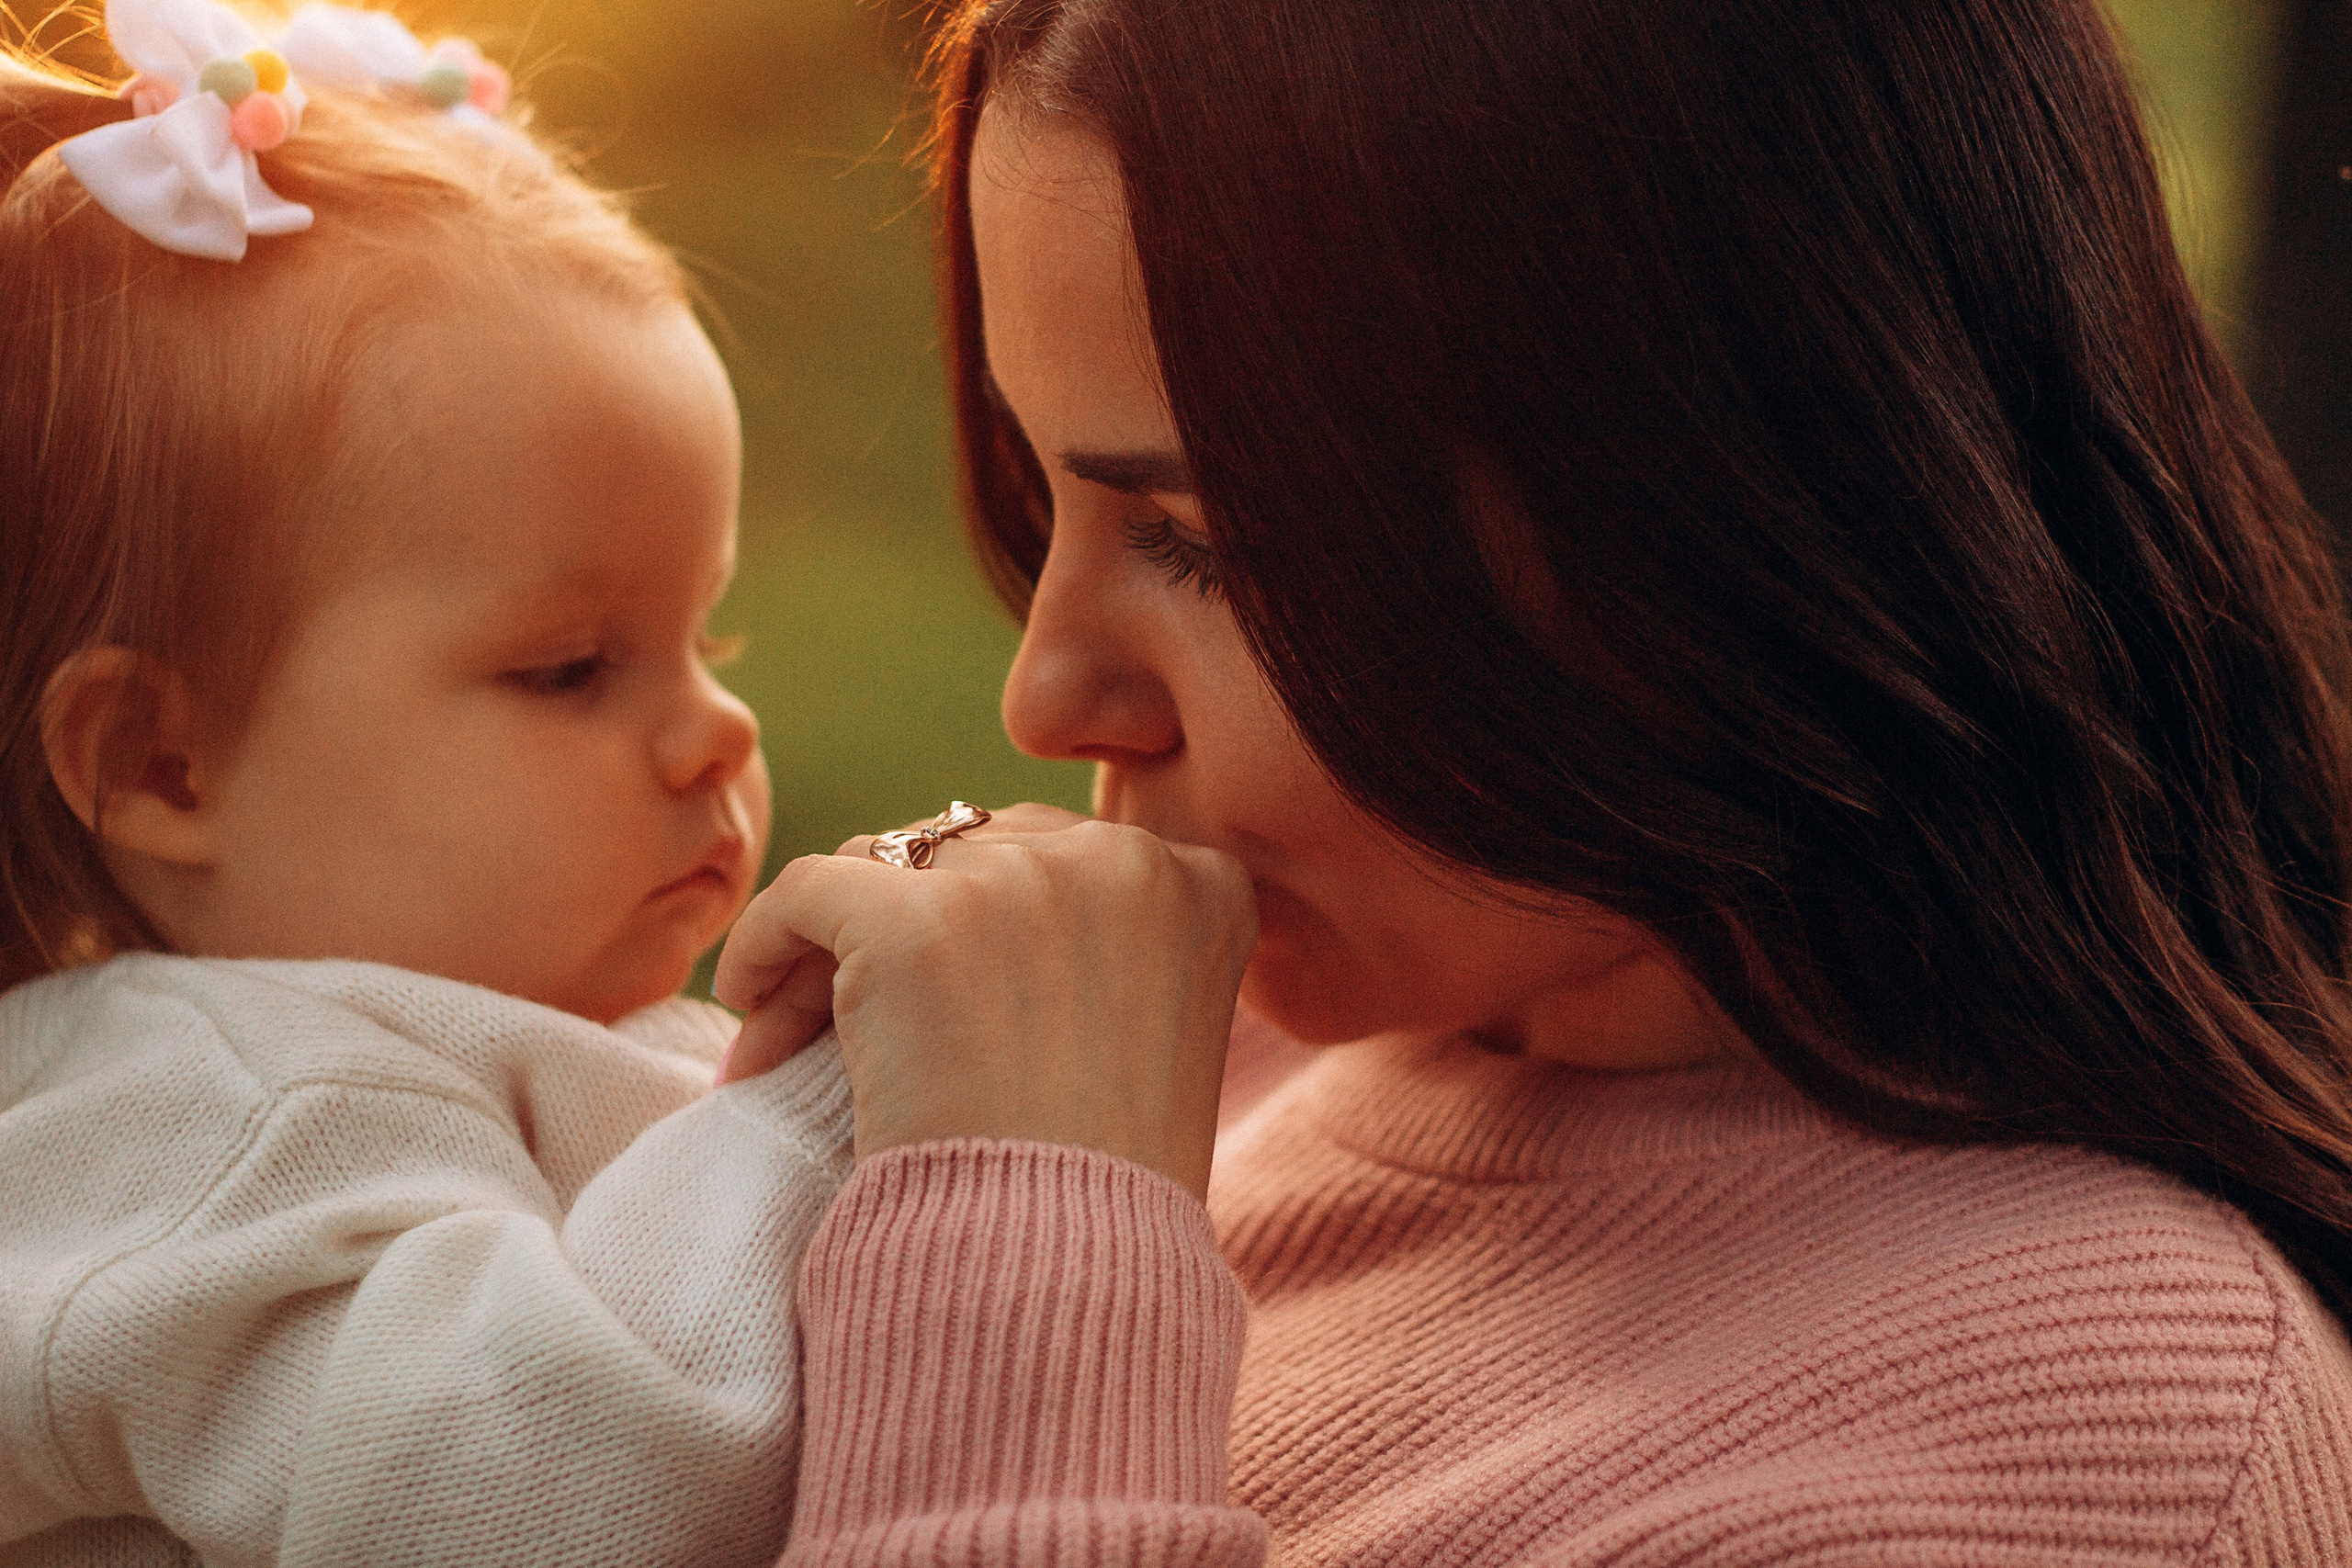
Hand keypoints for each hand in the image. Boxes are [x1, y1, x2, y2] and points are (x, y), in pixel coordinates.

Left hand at [713, 804, 1256, 1200]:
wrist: (1067, 1276)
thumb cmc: (1107, 1197)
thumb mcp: (1154, 1041)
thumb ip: (1106, 956)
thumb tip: (983, 914)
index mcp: (1199, 886)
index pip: (1061, 859)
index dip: (988, 921)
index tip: (950, 999)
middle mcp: (1118, 859)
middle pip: (969, 855)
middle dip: (908, 930)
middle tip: (847, 1029)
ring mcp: (1017, 882)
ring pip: (884, 869)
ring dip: (833, 952)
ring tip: (787, 1043)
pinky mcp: (914, 920)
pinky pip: (807, 890)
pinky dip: (764, 941)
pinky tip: (747, 1003)